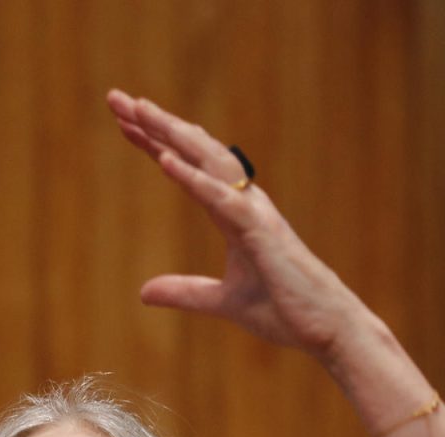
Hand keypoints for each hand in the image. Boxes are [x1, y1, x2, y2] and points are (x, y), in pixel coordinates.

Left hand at [107, 89, 380, 359]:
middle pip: (196, 151)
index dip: (156, 144)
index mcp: (236, 213)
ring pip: (209, 161)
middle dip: (156, 124)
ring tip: (139, 111)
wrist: (327, 328)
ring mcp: (255, 214)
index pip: (189, 167)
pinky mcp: (261, 233)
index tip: (124, 123)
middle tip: (117, 99)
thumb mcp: (223, 302)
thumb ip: (185, 292)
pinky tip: (164, 159)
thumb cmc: (286, 310)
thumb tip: (143, 292)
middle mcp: (245, 203)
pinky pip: (221, 199)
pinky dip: (192, 178)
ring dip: (172, 134)